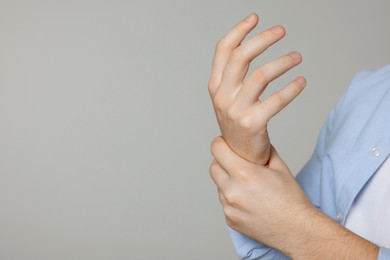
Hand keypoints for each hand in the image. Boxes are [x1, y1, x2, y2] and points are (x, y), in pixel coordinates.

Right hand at [208, 13, 305, 164]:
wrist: (240, 155)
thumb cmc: (239, 121)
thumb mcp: (229, 96)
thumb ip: (233, 74)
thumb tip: (251, 43)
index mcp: (216, 86)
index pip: (223, 51)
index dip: (238, 31)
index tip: (255, 18)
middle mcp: (222, 96)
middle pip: (241, 57)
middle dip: (262, 39)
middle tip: (281, 31)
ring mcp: (236, 110)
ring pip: (261, 75)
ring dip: (283, 62)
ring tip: (297, 57)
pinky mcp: (253, 123)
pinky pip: (277, 100)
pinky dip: (292, 88)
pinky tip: (301, 82)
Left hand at [209, 136, 312, 249]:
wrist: (296, 230)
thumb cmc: (291, 200)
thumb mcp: (280, 167)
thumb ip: (263, 151)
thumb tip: (254, 142)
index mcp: (243, 174)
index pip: (217, 150)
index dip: (220, 143)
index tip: (225, 143)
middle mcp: (232, 191)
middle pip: (213, 167)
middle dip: (222, 162)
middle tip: (236, 162)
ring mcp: (229, 207)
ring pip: (219, 186)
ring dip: (227, 181)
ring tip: (247, 185)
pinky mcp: (230, 219)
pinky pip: (224, 202)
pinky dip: (232, 198)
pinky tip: (249, 200)